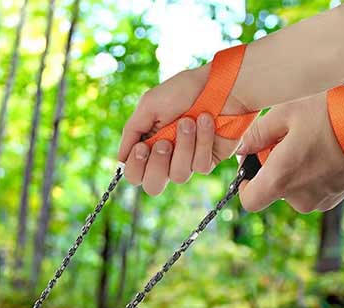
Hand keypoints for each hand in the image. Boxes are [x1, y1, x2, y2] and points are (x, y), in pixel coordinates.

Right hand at [118, 63, 249, 195]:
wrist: (222, 85)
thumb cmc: (185, 90)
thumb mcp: (150, 104)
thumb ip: (131, 131)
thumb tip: (120, 158)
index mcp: (148, 145)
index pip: (134, 174)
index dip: (136, 166)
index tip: (142, 147)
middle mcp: (166, 158)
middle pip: (153, 186)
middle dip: (158, 164)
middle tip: (165, 142)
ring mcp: (187, 161)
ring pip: (178, 176)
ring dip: (184, 146)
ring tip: (190, 121)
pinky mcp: (208, 161)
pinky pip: (200, 166)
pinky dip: (203, 141)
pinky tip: (207, 121)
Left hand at [237, 91, 343, 212]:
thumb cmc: (333, 117)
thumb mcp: (286, 112)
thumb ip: (257, 133)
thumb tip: (241, 147)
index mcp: (279, 180)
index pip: (249, 201)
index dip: (245, 185)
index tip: (253, 165)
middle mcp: (297, 198)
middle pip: (273, 190)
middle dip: (274, 168)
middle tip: (289, 140)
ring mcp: (318, 201)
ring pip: (294, 188)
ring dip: (296, 168)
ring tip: (313, 140)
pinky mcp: (336, 198)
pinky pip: (314, 188)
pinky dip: (314, 172)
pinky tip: (328, 149)